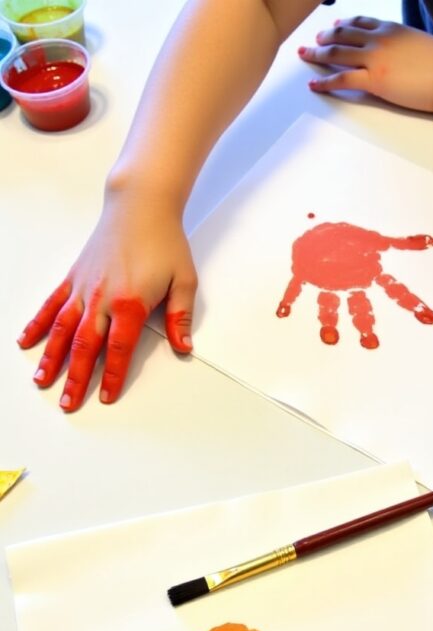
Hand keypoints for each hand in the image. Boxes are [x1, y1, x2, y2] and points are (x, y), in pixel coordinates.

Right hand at [18, 183, 196, 411]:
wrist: (141, 205)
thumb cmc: (164, 240)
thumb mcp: (184, 280)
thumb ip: (181, 317)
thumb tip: (184, 347)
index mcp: (131, 302)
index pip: (119, 349)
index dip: (112, 376)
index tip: (106, 396)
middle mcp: (102, 297)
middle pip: (85, 346)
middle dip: (76, 378)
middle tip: (68, 403)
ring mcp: (84, 287)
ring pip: (63, 330)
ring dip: (51, 358)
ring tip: (41, 381)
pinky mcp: (74, 277)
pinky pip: (52, 305)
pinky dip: (38, 324)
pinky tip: (27, 341)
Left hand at [298, 16, 432, 113]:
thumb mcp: (422, 45)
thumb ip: (405, 45)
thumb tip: (401, 54)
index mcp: (392, 28)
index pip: (361, 21)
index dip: (344, 23)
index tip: (335, 25)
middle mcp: (380, 39)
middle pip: (344, 34)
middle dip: (325, 36)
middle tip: (313, 40)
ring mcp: (375, 59)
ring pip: (336, 53)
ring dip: (317, 54)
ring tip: (305, 56)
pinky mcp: (374, 80)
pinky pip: (341, 79)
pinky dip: (324, 81)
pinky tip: (313, 84)